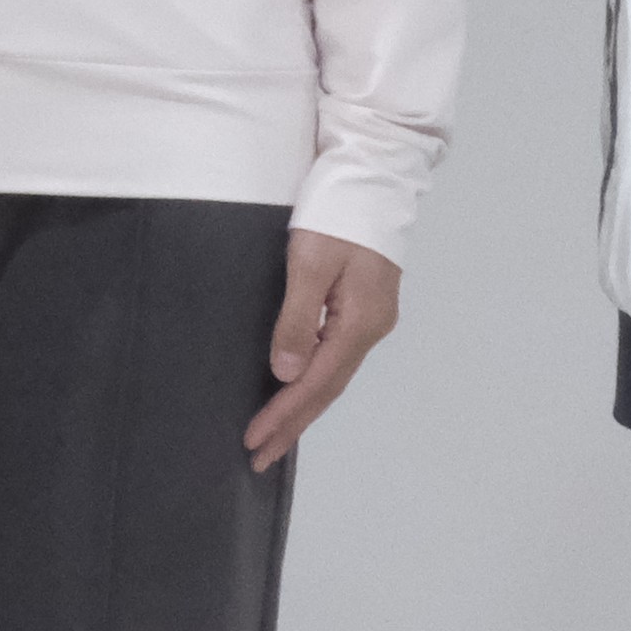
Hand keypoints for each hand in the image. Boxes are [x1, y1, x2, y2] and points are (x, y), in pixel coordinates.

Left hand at [247, 228, 400, 470]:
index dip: (285, 414)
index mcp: (360, 321)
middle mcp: (371, 327)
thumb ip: (298, 318)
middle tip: (258, 457)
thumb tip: (285, 373)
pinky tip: (297, 390)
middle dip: (292, 423)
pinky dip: (313, 381)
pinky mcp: (362, 305)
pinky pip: (335, 356)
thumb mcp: (311, 261)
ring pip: (333, 374)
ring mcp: (370, 317)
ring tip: (274, 436)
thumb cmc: (337, 210)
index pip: (317, 383)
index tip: (255, 441)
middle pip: (328, 388)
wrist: (375, 174)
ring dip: (302, 406)